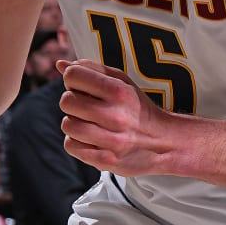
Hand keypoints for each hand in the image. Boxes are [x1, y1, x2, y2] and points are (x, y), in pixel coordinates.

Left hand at [58, 56, 177, 175]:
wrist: (165, 143)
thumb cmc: (139, 109)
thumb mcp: (123, 83)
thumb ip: (92, 70)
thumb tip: (60, 64)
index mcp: (119, 91)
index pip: (72, 75)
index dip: (72, 79)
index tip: (82, 86)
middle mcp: (115, 115)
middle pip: (66, 101)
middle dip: (72, 101)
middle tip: (85, 106)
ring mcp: (111, 140)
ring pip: (67, 124)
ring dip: (74, 123)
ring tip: (88, 123)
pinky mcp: (106, 160)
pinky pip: (71, 146)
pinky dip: (76, 142)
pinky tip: (90, 139)